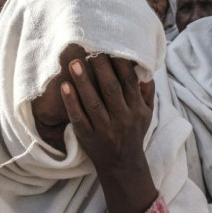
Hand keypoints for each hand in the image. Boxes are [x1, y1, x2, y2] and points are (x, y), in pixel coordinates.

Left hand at [60, 55, 154, 173]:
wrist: (122, 165)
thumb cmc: (133, 132)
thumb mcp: (147, 113)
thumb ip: (146, 91)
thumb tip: (144, 67)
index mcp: (137, 109)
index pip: (129, 82)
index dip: (120, 63)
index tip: (109, 47)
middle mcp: (122, 118)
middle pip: (111, 89)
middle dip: (101, 68)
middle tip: (90, 50)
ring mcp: (104, 128)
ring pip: (94, 102)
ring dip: (83, 82)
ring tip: (74, 63)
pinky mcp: (88, 136)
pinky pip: (79, 118)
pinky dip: (71, 102)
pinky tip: (64, 86)